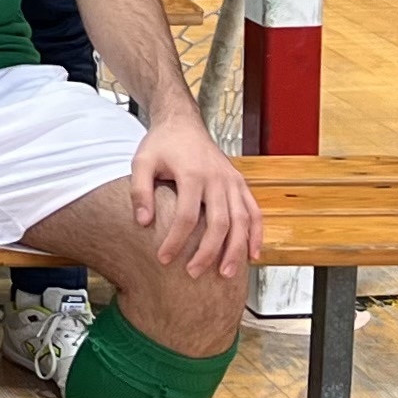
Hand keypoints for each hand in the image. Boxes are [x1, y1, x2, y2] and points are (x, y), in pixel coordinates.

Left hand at [132, 113, 263, 279]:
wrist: (183, 123)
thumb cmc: (161, 144)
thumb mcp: (141, 161)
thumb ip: (140, 190)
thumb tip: (143, 223)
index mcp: (192, 173)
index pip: (186, 216)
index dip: (176, 240)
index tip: (164, 258)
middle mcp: (218, 179)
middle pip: (219, 223)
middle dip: (208, 252)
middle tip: (194, 273)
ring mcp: (233, 181)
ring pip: (242, 221)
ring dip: (236, 250)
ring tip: (227, 274)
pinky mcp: (241, 183)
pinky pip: (255, 212)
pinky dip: (257, 234)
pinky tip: (252, 254)